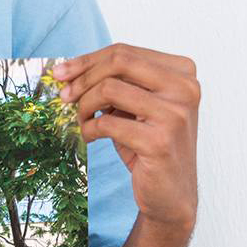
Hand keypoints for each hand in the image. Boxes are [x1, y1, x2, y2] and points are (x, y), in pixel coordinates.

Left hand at [54, 44, 199, 235]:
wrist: (171, 194)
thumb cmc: (149, 145)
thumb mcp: (135, 106)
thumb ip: (115, 83)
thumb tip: (67, 69)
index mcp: (183, 73)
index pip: (125, 52)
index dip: (87, 60)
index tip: (60, 72)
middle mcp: (185, 89)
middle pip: (119, 62)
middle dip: (82, 77)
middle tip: (64, 96)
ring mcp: (175, 115)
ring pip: (109, 89)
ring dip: (84, 106)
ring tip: (81, 121)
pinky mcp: (160, 142)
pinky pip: (107, 123)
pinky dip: (88, 130)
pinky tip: (88, 138)